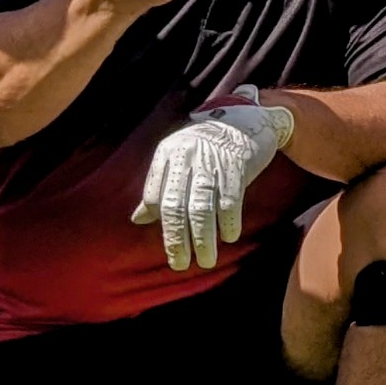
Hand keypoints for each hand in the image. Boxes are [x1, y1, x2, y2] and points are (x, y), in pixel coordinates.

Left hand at [130, 87, 298, 270]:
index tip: (171, 248)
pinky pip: (229, 201)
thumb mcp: (178, 159)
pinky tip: (229, 237)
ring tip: (206, 261)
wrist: (248, 120)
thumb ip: (159, 187)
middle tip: (180, 264)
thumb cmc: (208, 146)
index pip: (154, 196)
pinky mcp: (236, 164)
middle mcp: (185, 155)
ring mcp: (211, 160)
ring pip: (201, 208)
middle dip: (177, 240)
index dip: (161, 225)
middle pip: (175, 206)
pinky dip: (229, 222)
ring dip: (203, 239)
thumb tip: (137, 219)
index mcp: (167, 153)